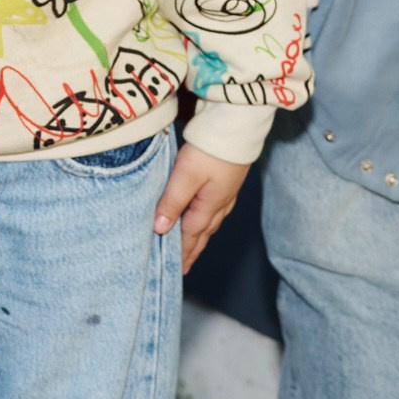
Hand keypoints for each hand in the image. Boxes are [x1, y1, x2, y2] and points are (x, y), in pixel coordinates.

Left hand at [155, 144, 248, 272]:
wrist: (238, 126)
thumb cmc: (211, 150)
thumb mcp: (186, 176)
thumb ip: (172, 202)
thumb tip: (160, 229)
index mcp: (208, 207)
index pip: (190, 237)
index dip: (181, 254)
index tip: (174, 271)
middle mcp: (220, 205)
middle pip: (202, 234)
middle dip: (192, 252)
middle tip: (183, 269)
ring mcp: (226, 193)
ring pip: (209, 223)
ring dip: (199, 238)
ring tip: (190, 248)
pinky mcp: (228, 181)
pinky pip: (214, 210)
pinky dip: (205, 221)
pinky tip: (204, 218)